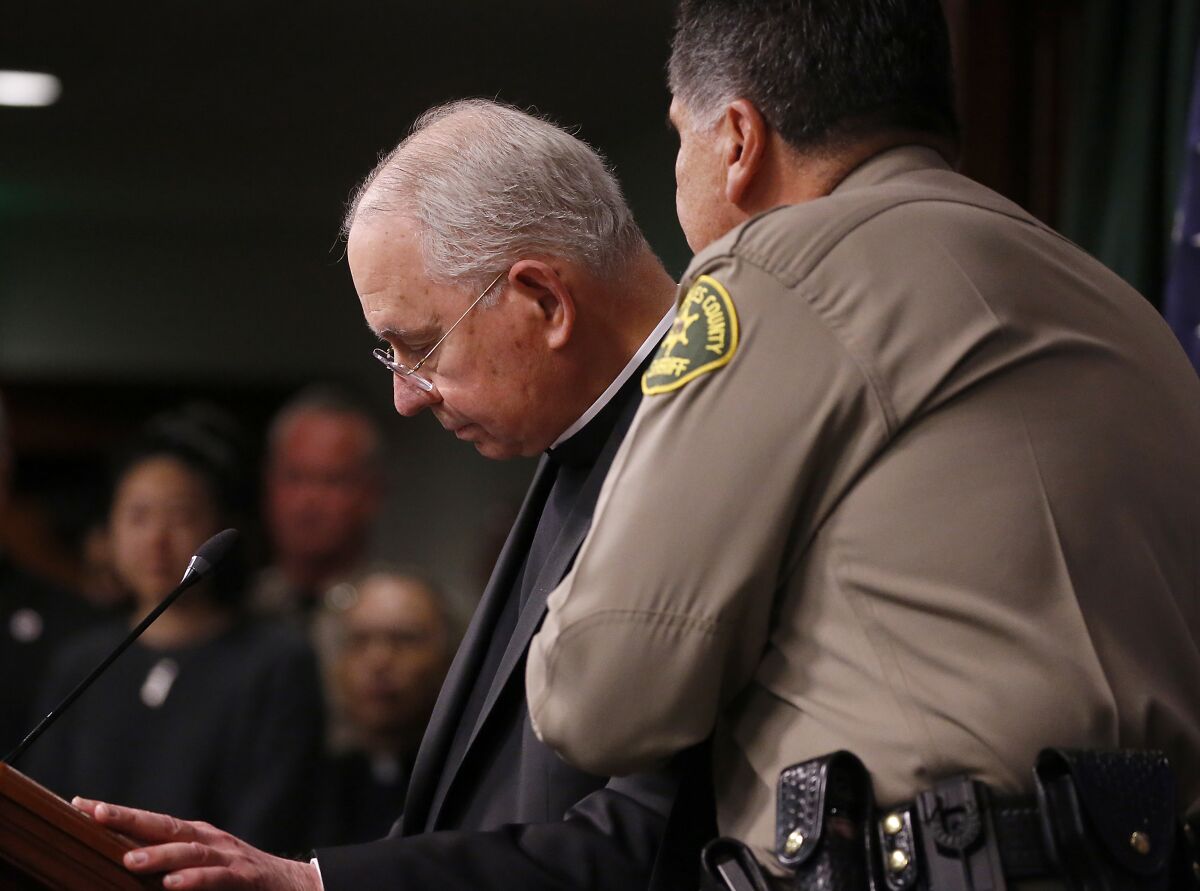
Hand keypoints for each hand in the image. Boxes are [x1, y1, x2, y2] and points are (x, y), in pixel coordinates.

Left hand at [73, 797, 320, 890]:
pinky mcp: (244, 878)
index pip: (150, 822)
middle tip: (96, 814)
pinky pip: (217, 877)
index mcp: (195, 837)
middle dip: (130, 819)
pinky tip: (173, 884)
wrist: (294, 886)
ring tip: (129, 861)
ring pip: (189, 850)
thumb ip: (171, 866)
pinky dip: (195, 879)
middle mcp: (209, 839)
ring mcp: (228, 856)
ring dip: (159, 854)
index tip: (81, 805)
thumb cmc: (240, 881)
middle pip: (165, 825)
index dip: (118, 814)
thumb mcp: (203, 868)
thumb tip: (125, 865)